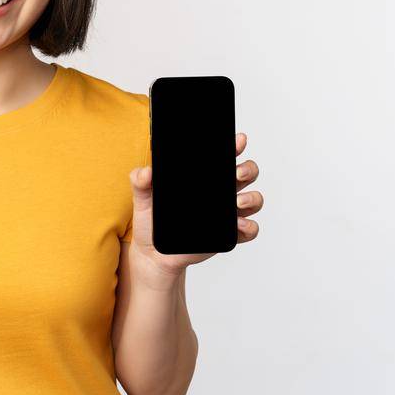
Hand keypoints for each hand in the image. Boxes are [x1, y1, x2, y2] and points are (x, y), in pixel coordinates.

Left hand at [126, 132, 262, 283]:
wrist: (154, 254)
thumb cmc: (152, 222)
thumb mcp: (144, 200)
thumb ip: (141, 183)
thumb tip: (145, 172)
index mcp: (203, 179)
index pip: (223, 157)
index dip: (234, 146)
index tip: (237, 140)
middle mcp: (220, 193)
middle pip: (246, 174)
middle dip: (247, 169)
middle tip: (236, 172)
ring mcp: (227, 214)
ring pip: (253, 199)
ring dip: (252, 198)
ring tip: (237, 201)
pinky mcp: (229, 235)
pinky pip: (249, 229)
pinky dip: (249, 226)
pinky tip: (238, 224)